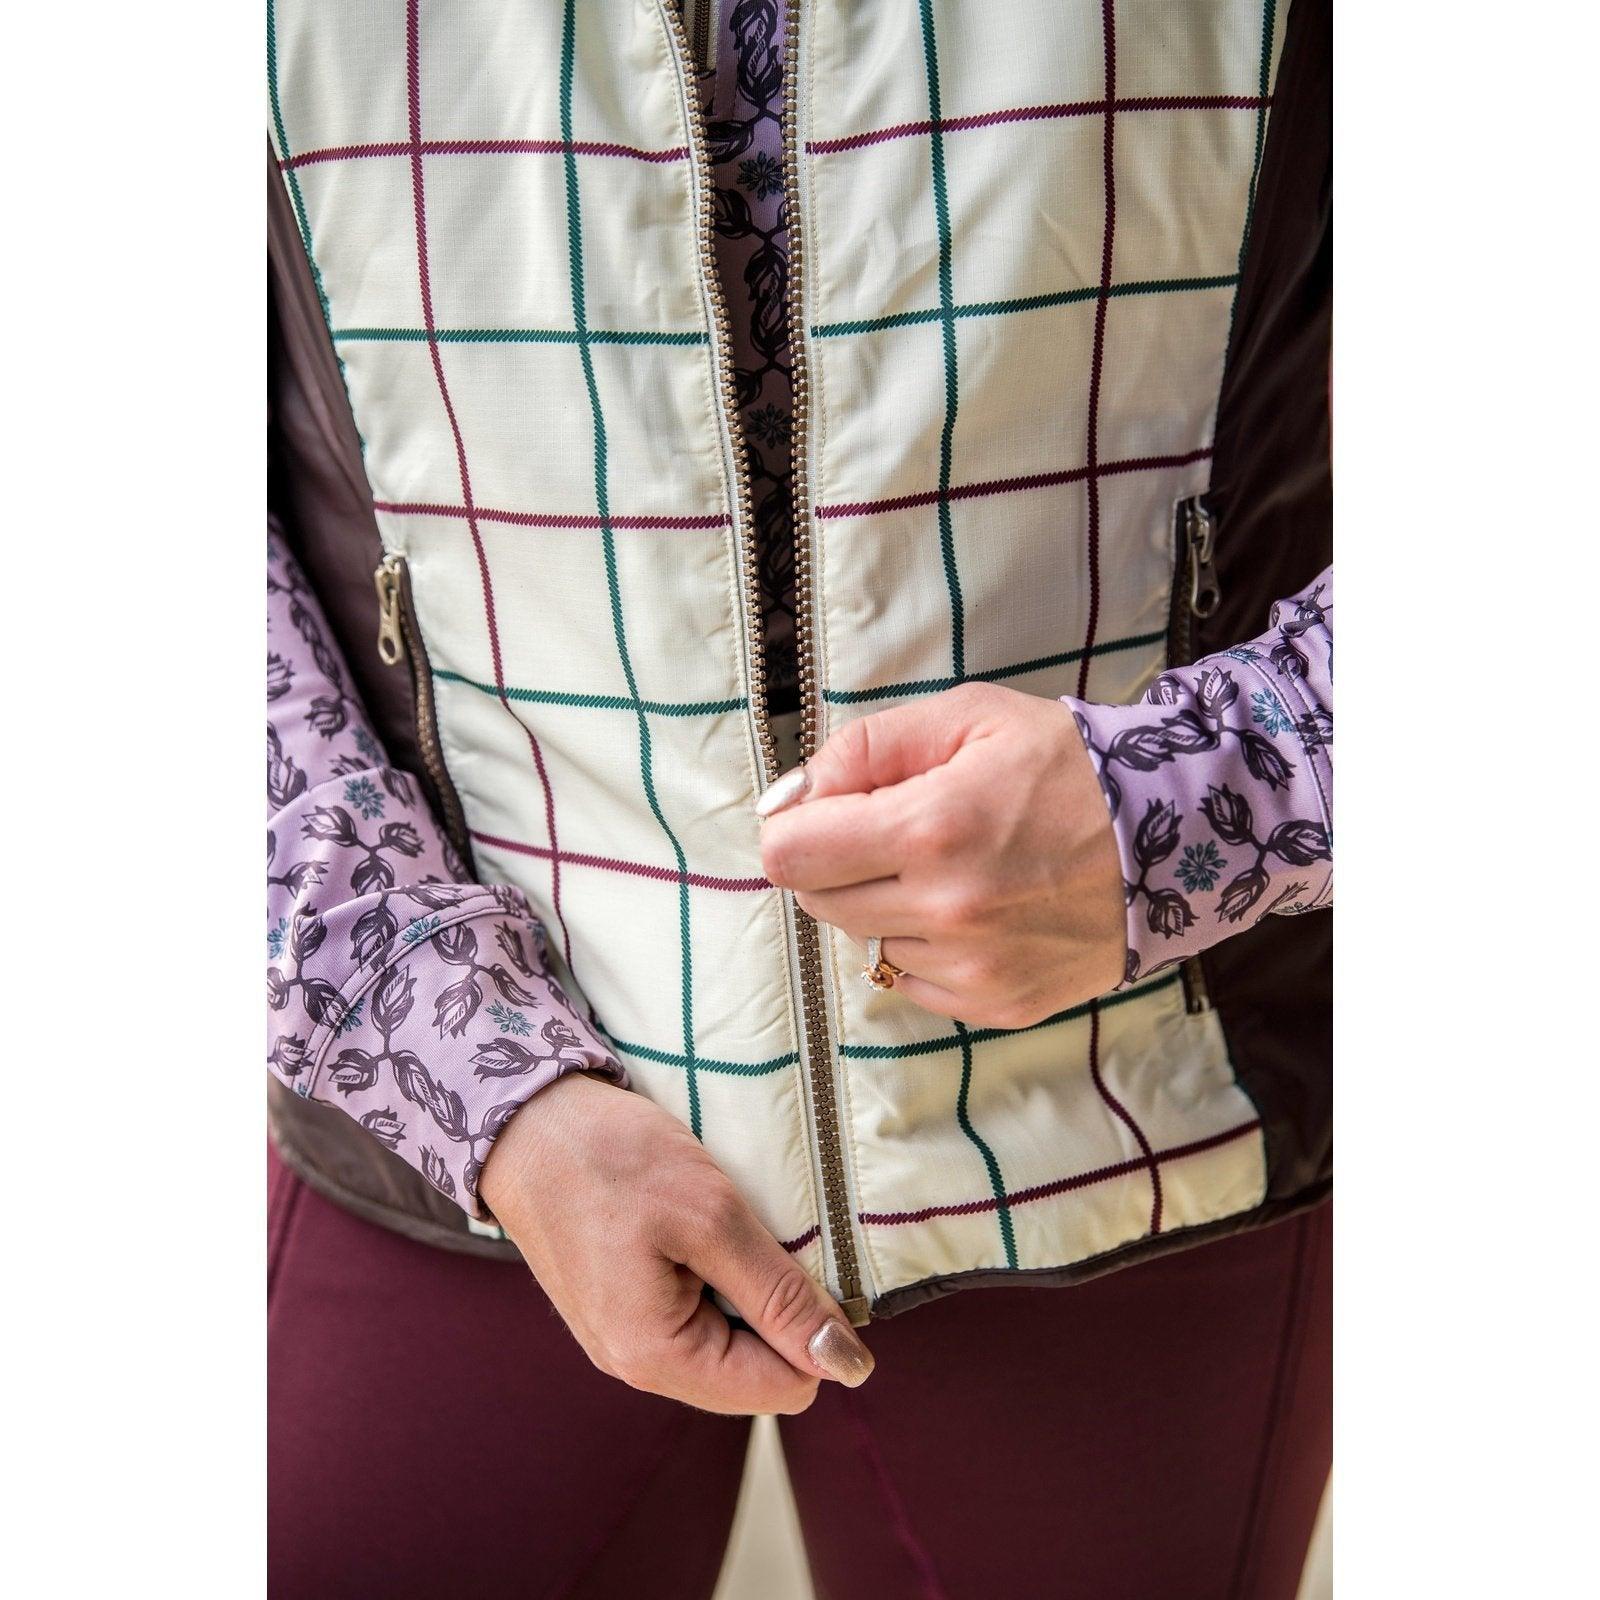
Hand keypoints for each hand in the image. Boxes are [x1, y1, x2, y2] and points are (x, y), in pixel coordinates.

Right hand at [480, 1072, 873, 1413]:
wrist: (525, 1120)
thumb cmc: (614, 1159)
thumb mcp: (712, 1216)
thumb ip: (779, 1295)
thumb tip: (847, 1364)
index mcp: (657, 1358)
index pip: (783, 1387)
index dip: (815, 1329)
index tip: (805, 1258)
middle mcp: (636, 1366)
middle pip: (754, 1371)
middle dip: (777, 1311)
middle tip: (761, 1233)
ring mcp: (623, 1339)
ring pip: (727, 1341)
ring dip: (747, 1290)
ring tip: (728, 1226)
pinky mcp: (618, 1308)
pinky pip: (693, 1316)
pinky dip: (715, 1277)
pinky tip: (702, 1229)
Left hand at [758, 682, 1124, 1027]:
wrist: (1177, 834)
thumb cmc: (1066, 765)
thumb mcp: (967, 718)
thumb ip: (864, 748)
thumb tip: (789, 800)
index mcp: (930, 829)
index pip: (790, 856)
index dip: (794, 828)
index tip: (824, 813)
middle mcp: (946, 910)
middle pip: (820, 903)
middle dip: (840, 863)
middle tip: (897, 832)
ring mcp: (975, 968)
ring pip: (868, 943)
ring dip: (887, 907)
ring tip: (952, 870)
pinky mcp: (1001, 1004)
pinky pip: (913, 982)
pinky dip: (925, 948)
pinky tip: (975, 911)